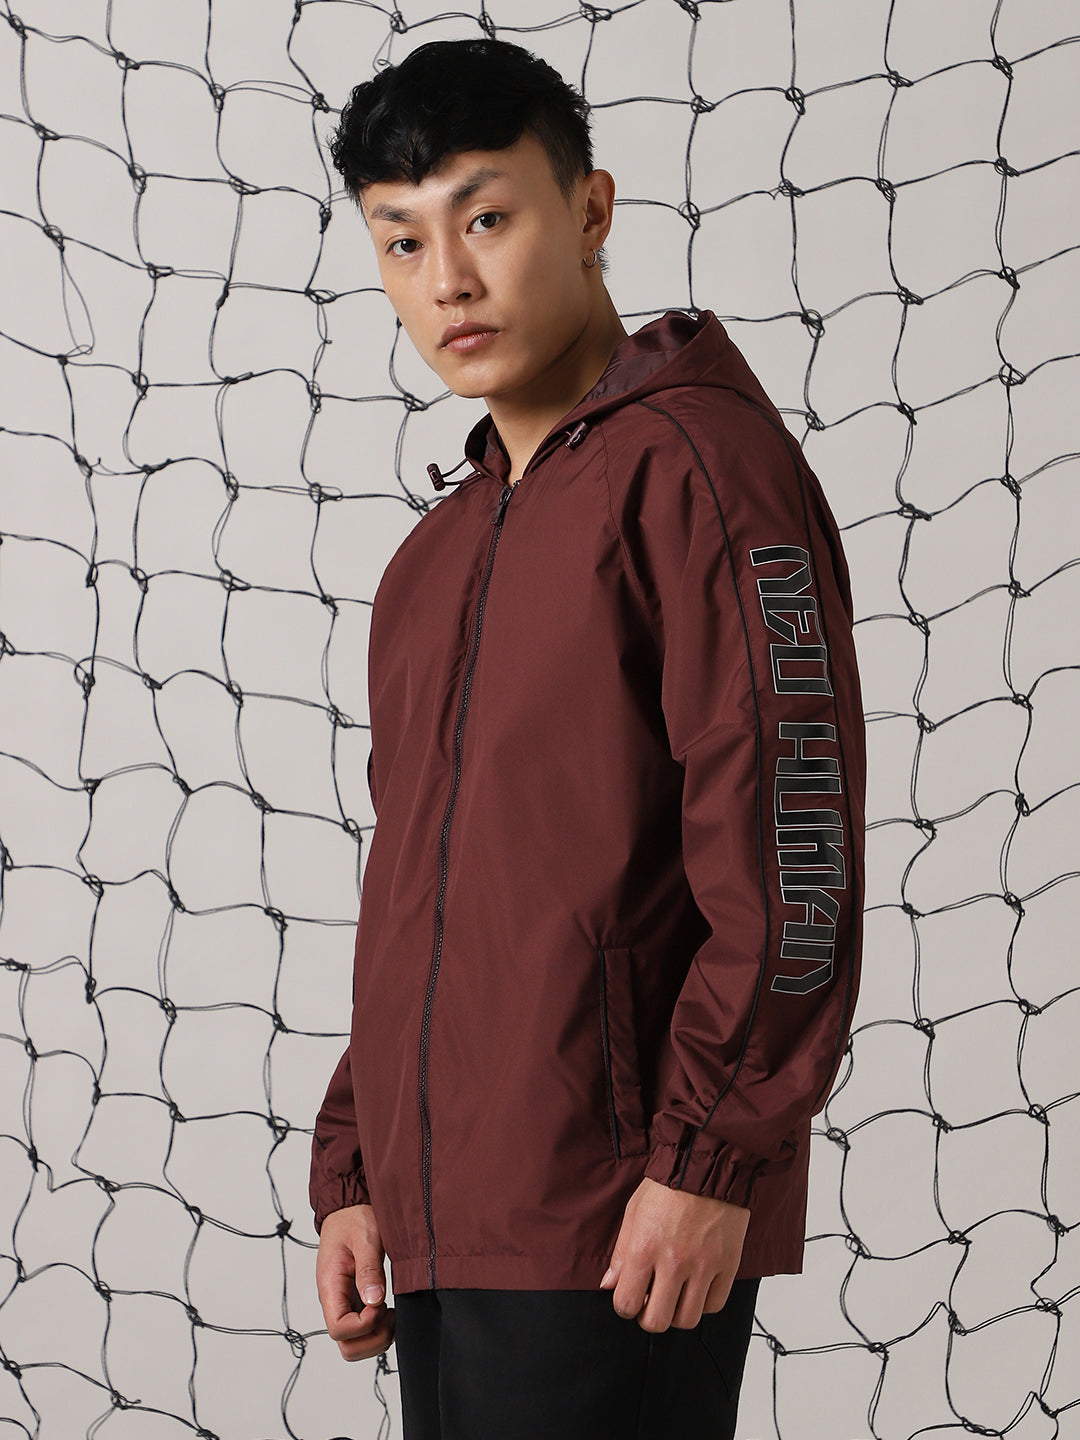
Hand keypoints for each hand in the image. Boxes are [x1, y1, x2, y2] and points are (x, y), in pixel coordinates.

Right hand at [315, 1203, 395, 1360]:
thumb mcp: (365, 1238)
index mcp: (330, 1286)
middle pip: (346, 1346)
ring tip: (392, 1314)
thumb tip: (374, 1301)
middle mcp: (334, 1301)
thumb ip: (369, 1269)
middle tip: (390, 1316)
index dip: (364, 1326)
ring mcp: (343, 1304)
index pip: (339, 1329)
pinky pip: (361, 1330)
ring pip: (354, 1344)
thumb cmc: (354, 1219)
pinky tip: (389, 1311)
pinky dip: (377, 1330)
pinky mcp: (353, 1302)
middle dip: (373, 1340)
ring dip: (376, 1338)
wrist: (348, 1208)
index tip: (381, 1306)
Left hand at [599, 1176, 749, 1332]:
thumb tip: (609, 1284)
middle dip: (648, 1317)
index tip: (630, 1299)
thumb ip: (620, 1253)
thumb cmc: (668, 1186)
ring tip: (674, 1296)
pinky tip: (696, 1288)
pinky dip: (703, 1303)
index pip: (626, 1304)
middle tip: (651, 1303)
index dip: (624, 1307)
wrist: (707, 1167)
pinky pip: (714, 1305)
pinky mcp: (727, 1265)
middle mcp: (673, 1262)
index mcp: (644, 1248)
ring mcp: (703, 1266)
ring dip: (676, 1313)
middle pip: (656, 1321)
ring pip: (687, 1320)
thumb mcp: (633, 1212)